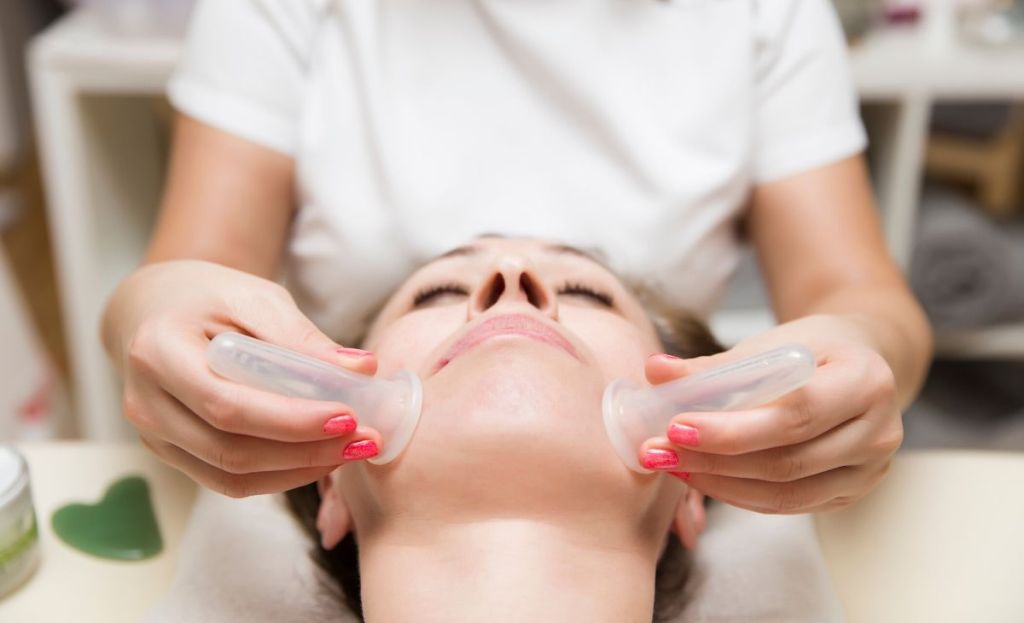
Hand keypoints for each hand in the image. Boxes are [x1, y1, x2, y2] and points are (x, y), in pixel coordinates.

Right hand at [103, 260, 381, 496]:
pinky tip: (320, 456)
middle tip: (364, 439)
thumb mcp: (255, 298)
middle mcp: (146, 403)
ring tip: (352, 449)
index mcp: (158, 352)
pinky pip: (228, 480)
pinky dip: (280, 474)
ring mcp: (154, 436)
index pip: (228, 405)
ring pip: (231, 475)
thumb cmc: (209, 296)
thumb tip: (363, 369)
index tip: (349, 416)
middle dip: (306, 450)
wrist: (156, 307)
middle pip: (231, 450)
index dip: (291, 420)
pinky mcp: (171, 453)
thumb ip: (303, 338)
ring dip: (299, 469)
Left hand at [640, 315, 903, 513]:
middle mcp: (878, 432)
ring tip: (671, 464)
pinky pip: (789, 505)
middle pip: (787, 460)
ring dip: (719, 483)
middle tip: (659, 451)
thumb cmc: (814, 347)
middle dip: (714, 460)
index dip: (732, 429)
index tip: (676, 425)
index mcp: (865, 382)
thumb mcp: (771, 342)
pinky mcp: (851, 493)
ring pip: (786, 493)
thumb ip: (714, 365)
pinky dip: (740, 494)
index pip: (795, 415)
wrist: (861, 362)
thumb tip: (655, 373)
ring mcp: (869, 470)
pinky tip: (702, 477)